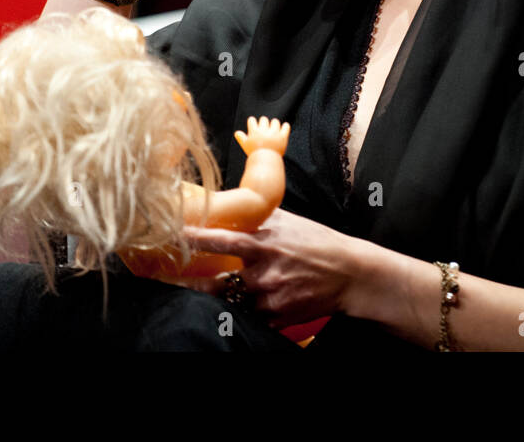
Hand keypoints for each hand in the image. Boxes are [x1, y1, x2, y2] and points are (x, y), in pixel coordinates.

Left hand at [181, 207, 360, 328]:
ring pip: (231, 303)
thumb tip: (236, 204)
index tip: (174, 235)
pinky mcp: (277, 318)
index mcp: (265, 245)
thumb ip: (261, 216)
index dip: (196, 238)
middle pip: (217, 284)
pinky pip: (249, 318)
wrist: (350, 274)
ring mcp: (270, 299)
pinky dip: (241, 313)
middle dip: (194, 285)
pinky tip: (235, 307)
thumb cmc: (318, 243)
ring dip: (218, 299)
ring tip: (198, 297)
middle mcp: (265, 273)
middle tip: (173, 281)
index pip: (223, 240)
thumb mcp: (290, 222)